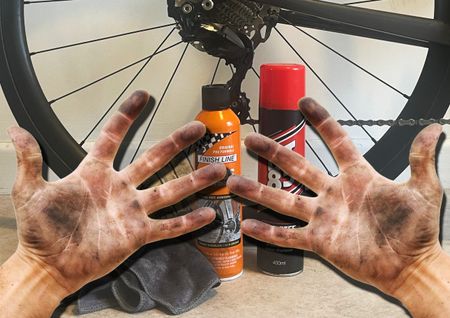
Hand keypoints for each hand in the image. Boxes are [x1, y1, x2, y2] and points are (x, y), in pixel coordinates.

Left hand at [8, 91, 225, 294]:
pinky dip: (188, 222)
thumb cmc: (40, 229)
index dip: (128, 115)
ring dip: (194, 181)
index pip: (114, 136)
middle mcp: (120, 187)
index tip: (144, 95)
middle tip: (198, 128)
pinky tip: (208, 214)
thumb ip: (30, 161)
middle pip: (154, 158)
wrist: (48, 265)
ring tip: (218, 171)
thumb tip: (16, 130)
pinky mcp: (138, 234)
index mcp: (95, 173)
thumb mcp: (30, 192)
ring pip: (170, 191)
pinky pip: (168, 226)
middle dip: (177, 142)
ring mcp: (132, 211)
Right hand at [228, 98, 443, 296]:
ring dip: (259, 191)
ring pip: (284, 200)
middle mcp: (334, 193)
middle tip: (252, 139)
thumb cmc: (416, 229)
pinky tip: (248, 225)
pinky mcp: (319, 241)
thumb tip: (434, 129)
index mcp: (357, 177)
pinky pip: (288, 235)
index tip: (304, 103)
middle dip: (274, 151)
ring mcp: (324, 217)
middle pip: (297, 167)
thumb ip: (421, 159)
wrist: (410, 265)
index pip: (335, 141)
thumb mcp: (423, 190)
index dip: (321, 121)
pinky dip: (268, 232)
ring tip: (235, 183)